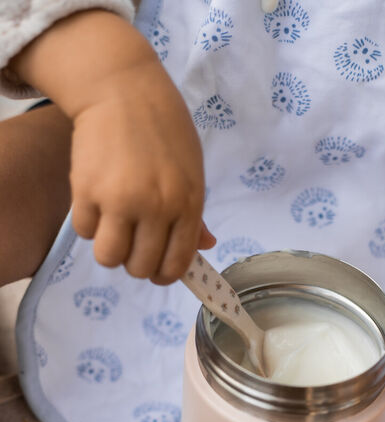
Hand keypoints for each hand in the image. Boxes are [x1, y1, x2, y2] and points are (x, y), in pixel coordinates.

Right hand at [11, 10, 214, 283]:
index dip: (164, 275)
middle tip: (133, 244)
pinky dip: (89, 224)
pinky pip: (84, 231)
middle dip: (136, 263)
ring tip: (113, 227)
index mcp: (187, 204)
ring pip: (109, 258)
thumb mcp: (191, 170)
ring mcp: (120, 201)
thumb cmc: (164, 130)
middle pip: (140, 268)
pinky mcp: (86, 190)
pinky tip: (97, 203)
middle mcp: (156, 208)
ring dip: (110, 249)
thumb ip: (195, 214)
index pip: (176, 263)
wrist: (124, 89)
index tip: (156, 270)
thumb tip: (206, 247)